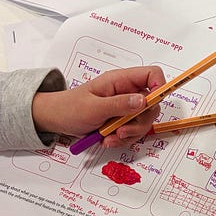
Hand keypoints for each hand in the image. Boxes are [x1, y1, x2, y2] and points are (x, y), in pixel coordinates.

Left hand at [31, 66, 165, 148]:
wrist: (55, 120)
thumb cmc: (69, 108)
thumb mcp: (93, 107)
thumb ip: (119, 104)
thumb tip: (143, 101)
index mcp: (121, 81)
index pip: (152, 75)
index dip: (159, 86)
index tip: (152, 105)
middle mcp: (127, 92)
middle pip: (152, 104)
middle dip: (140, 121)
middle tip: (122, 130)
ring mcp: (126, 107)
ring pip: (144, 121)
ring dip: (130, 134)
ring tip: (111, 137)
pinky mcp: (122, 121)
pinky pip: (134, 132)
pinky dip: (123, 139)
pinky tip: (108, 140)